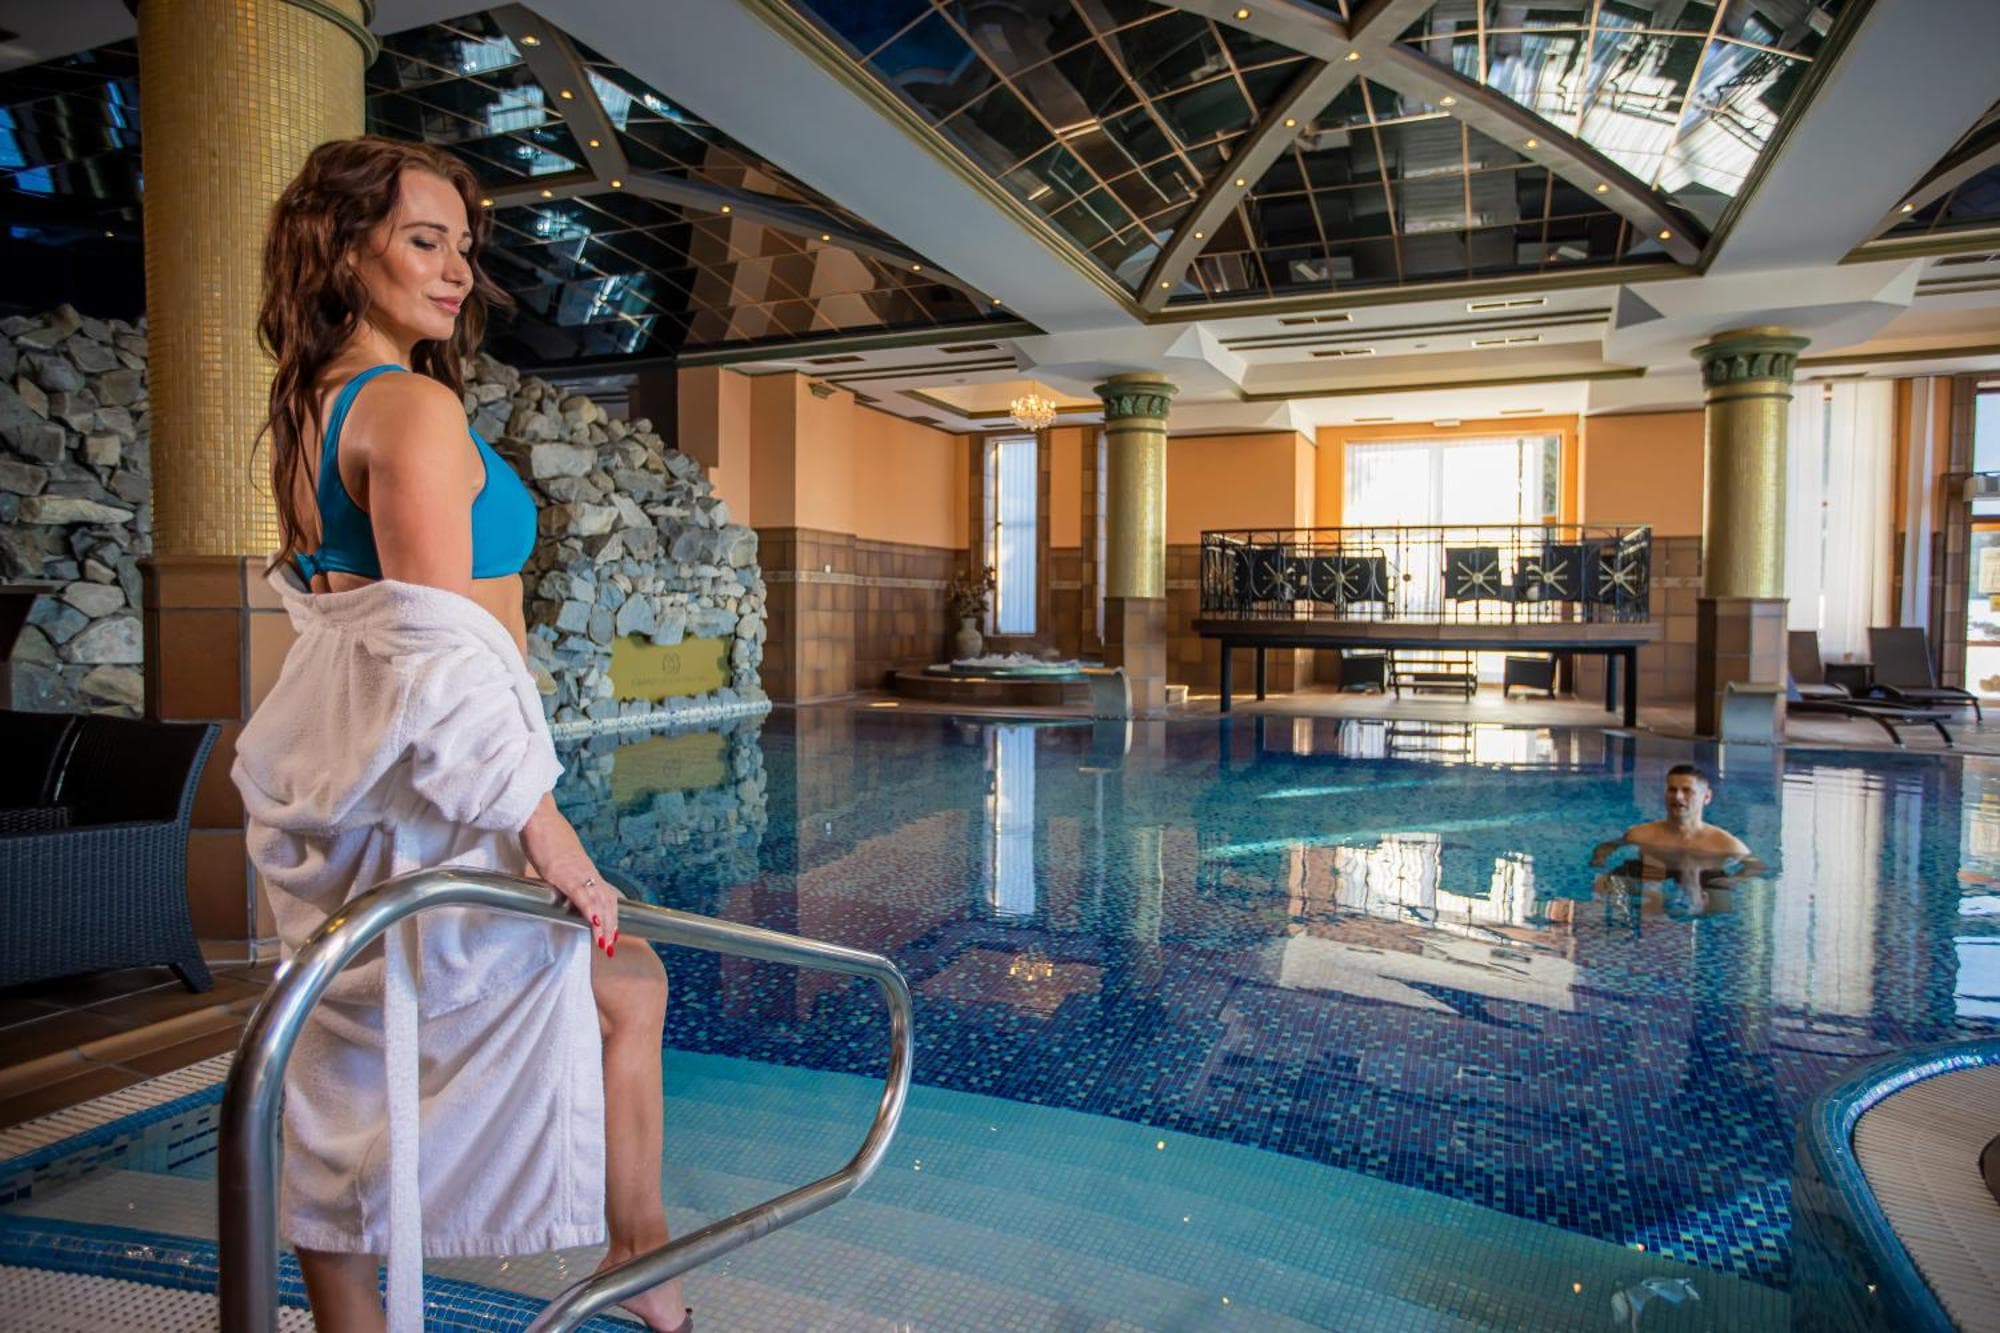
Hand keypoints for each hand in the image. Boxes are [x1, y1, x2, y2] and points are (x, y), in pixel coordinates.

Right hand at [519, 794, 618, 955]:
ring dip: (604, 924)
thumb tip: (557, 881)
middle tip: (611, 945)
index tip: (613, 932)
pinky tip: (596, 925)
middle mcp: (586, 872)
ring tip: (606, 944)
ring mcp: (577, 872)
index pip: (605, 894)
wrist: (538, 817)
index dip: (611, 914)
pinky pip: (581, 896)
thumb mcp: (558, 858)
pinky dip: (590, 911)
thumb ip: (562, 872)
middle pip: (607, 901)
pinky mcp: (563, 873)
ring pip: (598, 902)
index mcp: (585, 869)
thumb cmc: (545, 835)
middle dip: (611, 925)